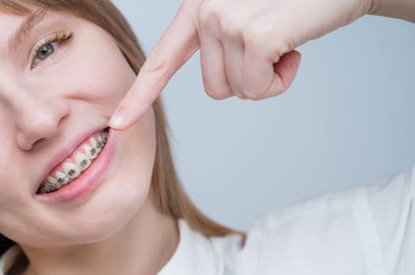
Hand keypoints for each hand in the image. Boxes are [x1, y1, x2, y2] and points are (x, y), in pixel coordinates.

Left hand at [110, 0, 371, 128]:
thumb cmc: (295, 5)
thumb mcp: (249, 20)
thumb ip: (225, 43)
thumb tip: (221, 83)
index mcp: (198, 10)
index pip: (162, 60)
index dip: (139, 95)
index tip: (119, 123)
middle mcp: (205, 11)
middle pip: (215, 90)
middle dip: (250, 79)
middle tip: (273, 45)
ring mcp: (226, 21)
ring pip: (239, 92)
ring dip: (269, 78)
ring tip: (284, 41)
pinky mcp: (253, 36)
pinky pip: (259, 89)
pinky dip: (283, 79)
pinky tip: (294, 47)